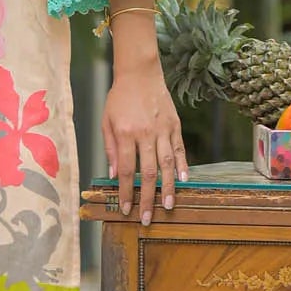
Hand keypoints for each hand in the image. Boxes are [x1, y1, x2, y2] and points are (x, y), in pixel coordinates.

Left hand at [101, 60, 186, 224]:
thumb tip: (114, 175)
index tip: (126, 209)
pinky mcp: (175, 125)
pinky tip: (183, 181)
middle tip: (148, 218)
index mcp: (125, 133)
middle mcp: (146, 133)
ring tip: (169, 205)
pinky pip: (179, 149)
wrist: (140, 73)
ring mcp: (163, 129)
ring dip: (168, 187)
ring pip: (167, 164)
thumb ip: (110, 149)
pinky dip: (182, 166)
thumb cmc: (119, 98)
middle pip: (148, 172)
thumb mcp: (106, 121)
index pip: (127, 170)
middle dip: (148, 198)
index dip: (126, 192)